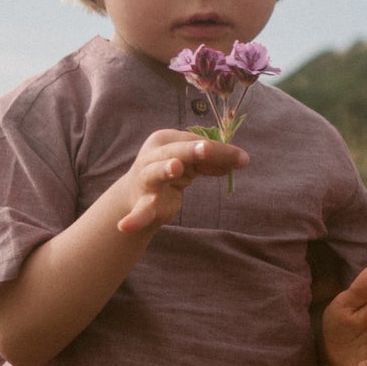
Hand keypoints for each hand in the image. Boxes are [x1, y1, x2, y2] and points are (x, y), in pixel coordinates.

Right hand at [116, 130, 247, 233]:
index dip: (218, 150)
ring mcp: (145, 178)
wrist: (139, 195)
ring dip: (165, 170)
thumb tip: (241, 159)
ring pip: (155, 172)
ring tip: (176, 169)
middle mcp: (152, 155)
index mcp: (165, 139)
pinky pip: (140, 212)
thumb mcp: (193, 162)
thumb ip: (214, 160)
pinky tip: (124, 226)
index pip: (195, 140)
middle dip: (191, 150)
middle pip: (177, 151)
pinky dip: (134, 219)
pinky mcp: (143, 203)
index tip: (242, 159)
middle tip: (206, 149)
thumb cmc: (172, 171)